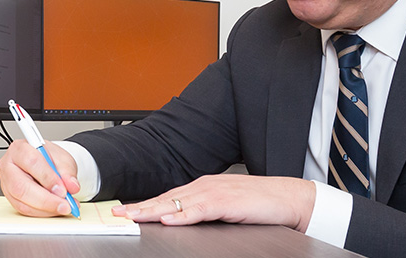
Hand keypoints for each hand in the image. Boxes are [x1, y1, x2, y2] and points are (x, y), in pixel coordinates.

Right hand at [0, 140, 79, 216]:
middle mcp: (8, 165)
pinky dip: (42, 212)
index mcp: (20, 148)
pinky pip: (24, 209)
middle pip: (21, 186)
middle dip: (45, 199)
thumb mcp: (63, 159)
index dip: (47, 178)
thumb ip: (67, 172)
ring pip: (21, 201)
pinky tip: (54, 209)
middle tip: (64, 204)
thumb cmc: (49, 158)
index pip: (31, 162)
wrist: (45, 163)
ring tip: (63, 207)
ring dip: (45, 209)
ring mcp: (6, 183)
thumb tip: (72, 186)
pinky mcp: (10, 197)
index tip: (63, 190)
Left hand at [112, 175, 315, 230]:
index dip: (145, 204)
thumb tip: (180, 220)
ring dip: (153, 210)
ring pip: (177, 202)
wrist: (288, 198)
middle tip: (118, 213)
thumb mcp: (225, 207)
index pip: (168, 196)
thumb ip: (203, 211)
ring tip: (134, 217)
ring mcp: (215, 192)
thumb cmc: (260, 203)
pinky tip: (168, 219)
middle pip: (166, 198)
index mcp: (204, 187)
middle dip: (141, 206)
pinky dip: (182, 215)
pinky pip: (199, 210)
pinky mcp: (226, 202)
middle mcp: (205, 186)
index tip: (126, 210)